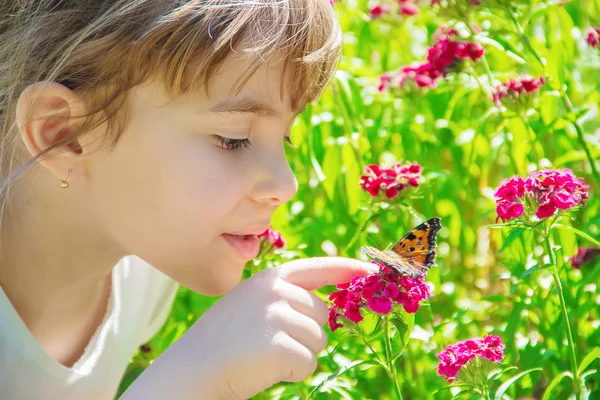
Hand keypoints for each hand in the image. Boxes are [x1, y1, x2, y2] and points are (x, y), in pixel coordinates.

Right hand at [184, 257, 377, 398]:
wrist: (194, 367)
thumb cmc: (225, 340)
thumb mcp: (252, 304)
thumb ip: (286, 298)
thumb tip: (331, 307)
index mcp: (270, 278)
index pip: (319, 267)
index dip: (348, 269)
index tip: (371, 272)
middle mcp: (276, 290)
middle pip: (324, 313)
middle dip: (308, 332)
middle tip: (272, 342)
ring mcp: (277, 316)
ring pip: (320, 340)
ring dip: (300, 353)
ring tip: (265, 354)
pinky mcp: (279, 345)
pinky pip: (309, 362)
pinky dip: (293, 371)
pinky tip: (265, 368)